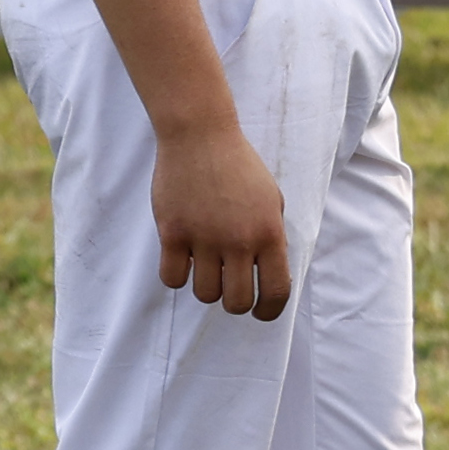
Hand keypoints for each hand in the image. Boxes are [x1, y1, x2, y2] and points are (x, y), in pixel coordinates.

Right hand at [151, 125, 291, 318]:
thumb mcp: (272, 199)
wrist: (201, 136)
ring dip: (206, 287)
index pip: (276, 291)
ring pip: (204, 294)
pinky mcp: (173, 233)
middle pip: (236, 302)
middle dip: (235, 303)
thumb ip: (272, 237)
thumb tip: (269, 274)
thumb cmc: (240, 166)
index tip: (261, 313)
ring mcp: (204, 238)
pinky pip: (172, 278)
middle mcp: (239, 240)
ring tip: (206, 267)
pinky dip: (177, 276)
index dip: (269, 311)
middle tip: (230, 289)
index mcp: (270, 233)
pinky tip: (182, 260)